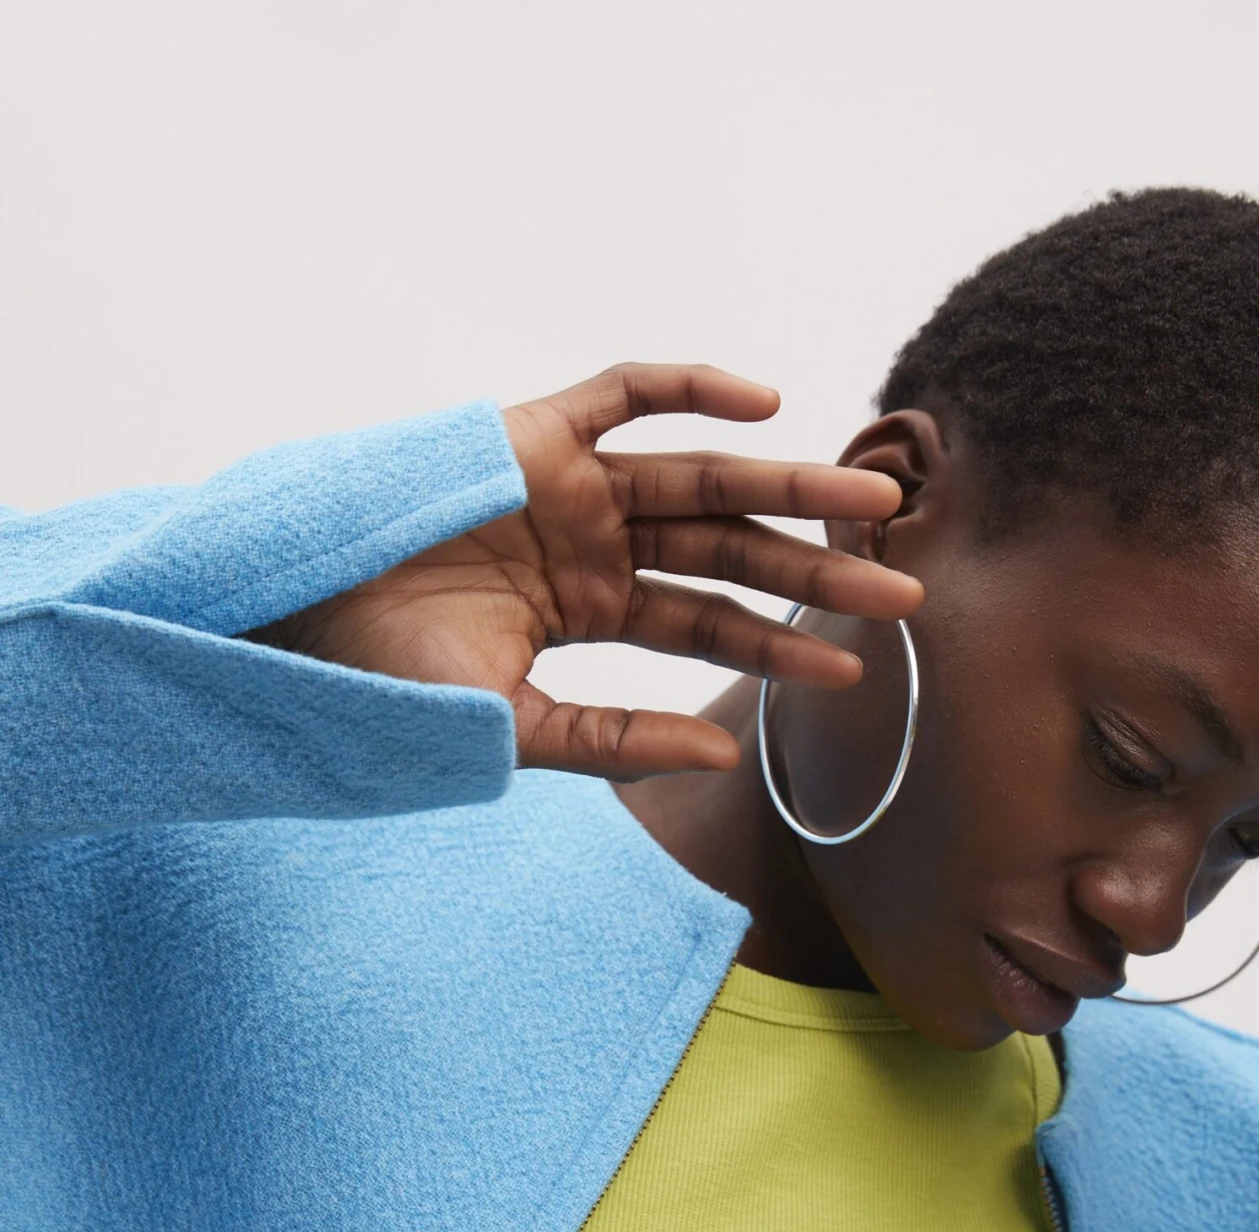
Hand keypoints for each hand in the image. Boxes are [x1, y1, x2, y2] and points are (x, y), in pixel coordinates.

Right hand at [265, 364, 921, 779]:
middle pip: (727, 548)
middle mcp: (591, 545)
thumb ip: (616, 740)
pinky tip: (764, 403)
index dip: (782, 646)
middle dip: (815, 566)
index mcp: (591, 610)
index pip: (709, 623)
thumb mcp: (516, 727)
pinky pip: (621, 393)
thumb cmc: (385, 683)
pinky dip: (689, 386)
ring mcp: (565, 486)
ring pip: (700, 474)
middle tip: (906, 587)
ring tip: (872, 496)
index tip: (854, 671)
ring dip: (788, 482)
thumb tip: (722, 754)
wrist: (289, 628)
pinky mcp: (530, 433)